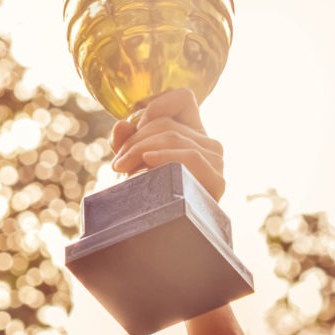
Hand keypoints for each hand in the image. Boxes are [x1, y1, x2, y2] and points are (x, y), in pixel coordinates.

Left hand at [109, 88, 224, 200]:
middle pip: (165, 122)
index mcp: (192, 132)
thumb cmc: (147, 197)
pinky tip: (147, 163)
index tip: (136, 123)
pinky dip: (166, 155)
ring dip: (140, 149)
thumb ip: (127, 141)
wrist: (161, 237)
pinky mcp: (217, 180)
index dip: (157, 103)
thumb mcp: (132, 163)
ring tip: (122, 169)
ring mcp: (215, 160)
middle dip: (135, 139)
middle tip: (118, 162)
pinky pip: (190, 156)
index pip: (182, 97)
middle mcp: (208, 143)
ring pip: (173, 136)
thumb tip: (121, 124)